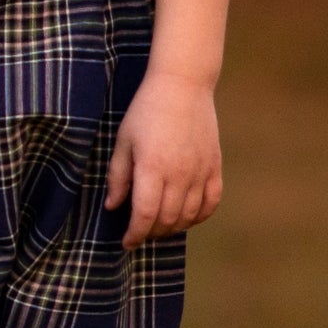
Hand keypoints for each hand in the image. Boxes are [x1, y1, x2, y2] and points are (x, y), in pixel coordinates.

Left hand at [105, 74, 221, 248]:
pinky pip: (211, 203)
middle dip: (151, 233)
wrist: (183, 85)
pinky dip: (199, 216)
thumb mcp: (123, 141)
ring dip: (173, 228)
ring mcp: (200, 172)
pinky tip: (187, 217)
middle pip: (167, 221)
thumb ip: (118, 176)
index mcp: (152, 168)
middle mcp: (179, 174)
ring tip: (159, 226)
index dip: (134, 235)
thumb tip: (113, 207)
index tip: (126, 242)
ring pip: (189, 216)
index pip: (144, 216)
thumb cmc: (146, 111)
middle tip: (140, 232)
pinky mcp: (214, 166)